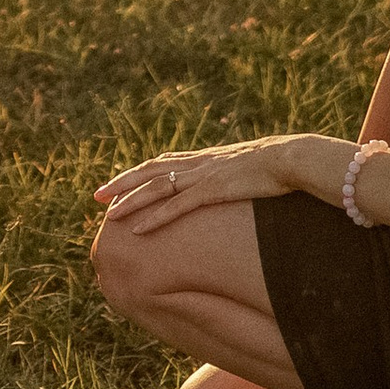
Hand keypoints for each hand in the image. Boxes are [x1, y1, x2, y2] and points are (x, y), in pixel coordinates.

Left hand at [93, 138, 300, 233]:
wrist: (293, 158)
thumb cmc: (278, 167)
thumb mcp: (249, 169)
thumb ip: (234, 176)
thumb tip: (234, 182)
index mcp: (205, 159)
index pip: (163, 162)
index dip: (139, 172)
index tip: (119, 182)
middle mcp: (198, 164)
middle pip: (149, 171)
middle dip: (122, 184)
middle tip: (96, 196)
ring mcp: (204, 176)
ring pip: (156, 188)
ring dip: (130, 202)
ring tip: (107, 216)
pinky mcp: (213, 190)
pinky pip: (176, 206)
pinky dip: (154, 217)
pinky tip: (137, 230)